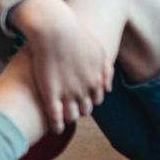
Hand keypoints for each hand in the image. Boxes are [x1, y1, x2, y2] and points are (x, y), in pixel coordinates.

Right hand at [11, 0, 112, 134]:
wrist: (56, 30)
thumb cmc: (76, 38)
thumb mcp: (99, 52)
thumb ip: (107, 71)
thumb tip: (108, 89)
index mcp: (97, 79)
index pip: (97, 100)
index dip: (89, 101)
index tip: (81, 100)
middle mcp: (85, 89)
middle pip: (85, 109)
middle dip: (80, 110)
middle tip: (71, 108)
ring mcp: (68, 93)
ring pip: (71, 116)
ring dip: (69, 118)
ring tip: (63, 118)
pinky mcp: (51, 94)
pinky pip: (55, 118)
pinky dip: (56, 126)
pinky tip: (55, 129)